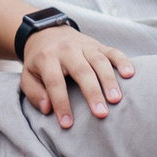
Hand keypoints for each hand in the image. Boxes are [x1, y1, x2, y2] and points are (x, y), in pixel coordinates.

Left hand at [19, 26, 134, 126]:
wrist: (47, 33)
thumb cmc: (39, 62)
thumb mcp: (27, 75)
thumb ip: (34, 93)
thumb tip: (48, 109)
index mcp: (47, 58)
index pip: (54, 82)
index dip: (61, 103)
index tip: (67, 124)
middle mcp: (67, 49)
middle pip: (81, 71)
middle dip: (92, 93)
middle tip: (101, 114)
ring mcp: (85, 45)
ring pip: (99, 61)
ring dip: (109, 80)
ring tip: (116, 100)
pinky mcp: (98, 44)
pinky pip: (113, 51)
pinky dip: (122, 61)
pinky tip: (130, 74)